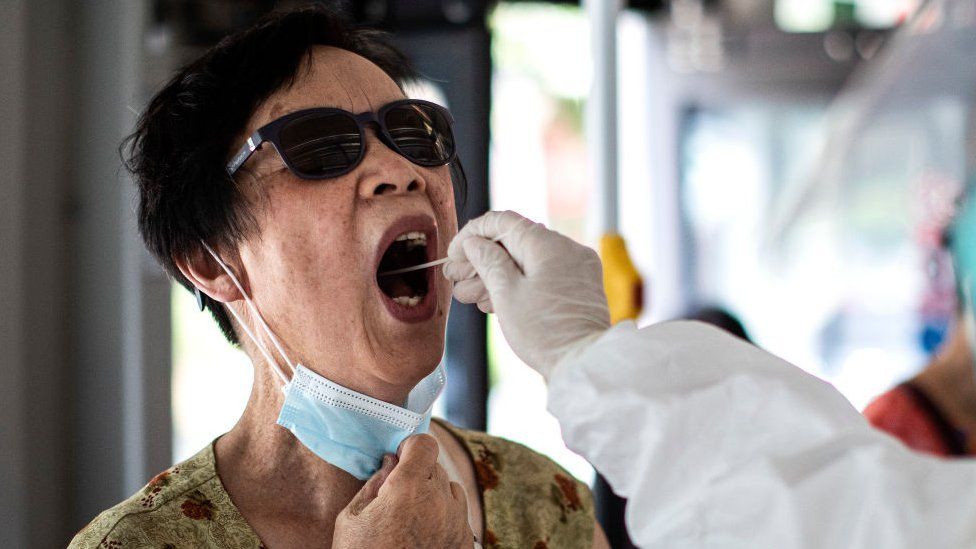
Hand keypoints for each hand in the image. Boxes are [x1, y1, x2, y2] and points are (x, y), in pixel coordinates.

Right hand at [333, 434, 472, 548]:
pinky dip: (444, 517)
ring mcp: (456, 524)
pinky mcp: (464, 543)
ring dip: (434, 495)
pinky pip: (458, 516)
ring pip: (451, 490)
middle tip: (396, 495)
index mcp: (409, 489)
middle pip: (435, 467)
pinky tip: (422, 535)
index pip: (424, 444)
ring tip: (410, 518)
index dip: (411, 446)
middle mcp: (439, 502)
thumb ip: (374, 483)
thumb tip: (390, 462)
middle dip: (417, 474)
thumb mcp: (352, 519)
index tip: (400, 457)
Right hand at [443, 210, 610, 378]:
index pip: (503, 222)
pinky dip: (517, 284)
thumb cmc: (544, 332)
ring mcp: (575, 268)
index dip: (473, 234)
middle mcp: (566, 249)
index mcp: (548, 244)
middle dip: (481, 260)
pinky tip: (493, 300)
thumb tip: (475, 242)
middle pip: (514, 243)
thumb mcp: (506, 293)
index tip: (454, 253)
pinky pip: (542, 276)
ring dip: (495, 275)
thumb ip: (488, 261)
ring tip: (468, 295)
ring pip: (526, 261)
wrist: (582, 364)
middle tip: (455, 278)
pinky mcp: (578, 287)